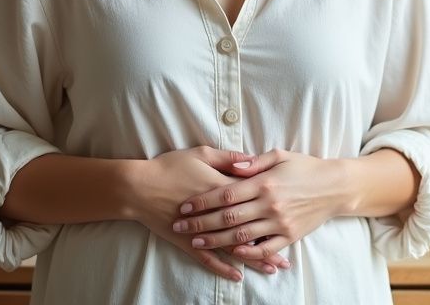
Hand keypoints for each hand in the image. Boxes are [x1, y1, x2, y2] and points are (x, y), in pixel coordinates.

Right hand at [128, 146, 291, 280]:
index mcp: (222, 188)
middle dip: (270, 243)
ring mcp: (202, 230)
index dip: (271, 209)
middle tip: (288, 257)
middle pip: (249, 229)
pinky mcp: (188, 241)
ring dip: (253, 259)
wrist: (138, 187)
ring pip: (233, 248)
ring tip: (272, 268)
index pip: (253, 199)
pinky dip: (223, 268)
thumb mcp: (200, 153)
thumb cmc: (169, 166)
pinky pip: (209, 258)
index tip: (291, 216)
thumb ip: (228, 157)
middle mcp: (216, 213)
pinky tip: (237, 275)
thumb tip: (251, 160)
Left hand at [174, 148, 346, 260]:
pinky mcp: (289, 237)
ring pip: (241, 235)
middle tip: (180, 227)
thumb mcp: (279, 155)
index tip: (185, 206)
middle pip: (228, 217)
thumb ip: (253, 162)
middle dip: (201, 223)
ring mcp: (279, 223)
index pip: (226, 194)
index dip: (203, 201)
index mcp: (264, 183)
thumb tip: (232, 166)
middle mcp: (270, 204)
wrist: (335, 187)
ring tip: (196, 243)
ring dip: (216, 241)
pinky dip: (246, 253)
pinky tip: (231, 253)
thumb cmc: (305, 167)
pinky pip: (264, 249)